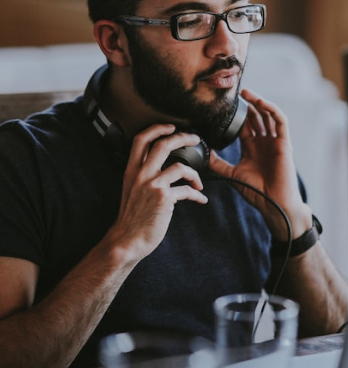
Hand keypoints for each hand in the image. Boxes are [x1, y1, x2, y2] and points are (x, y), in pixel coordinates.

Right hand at [108, 124, 207, 262]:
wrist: (127, 240)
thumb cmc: (132, 217)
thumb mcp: (131, 190)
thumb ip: (143, 175)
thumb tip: (163, 167)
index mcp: (132, 170)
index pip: (141, 140)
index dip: (157, 128)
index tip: (171, 127)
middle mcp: (141, 174)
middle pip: (163, 144)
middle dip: (183, 137)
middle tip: (194, 138)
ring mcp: (152, 185)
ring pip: (180, 166)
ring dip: (195, 174)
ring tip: (199, 182)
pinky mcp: (164, 198)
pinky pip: (187, 191)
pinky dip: (197, 195)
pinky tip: (201, 199)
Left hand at [209, 89, 310, 239]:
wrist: (274, 203)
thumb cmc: (256, 191)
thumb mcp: (232, 174)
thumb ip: (218, 163)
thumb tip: (203, 153)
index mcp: (252, 148)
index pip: (245, 125)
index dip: (236, 114)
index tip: (224, 104)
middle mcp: (264, 142)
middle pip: (256, 117)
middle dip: (247, 104)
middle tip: (235, 93)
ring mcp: (274, 141)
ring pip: (268, 115)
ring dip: (258, 102)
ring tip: (246, 93)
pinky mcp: (284, 142)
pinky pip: (280, 121)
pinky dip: (272, 110)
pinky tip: (261, 103)